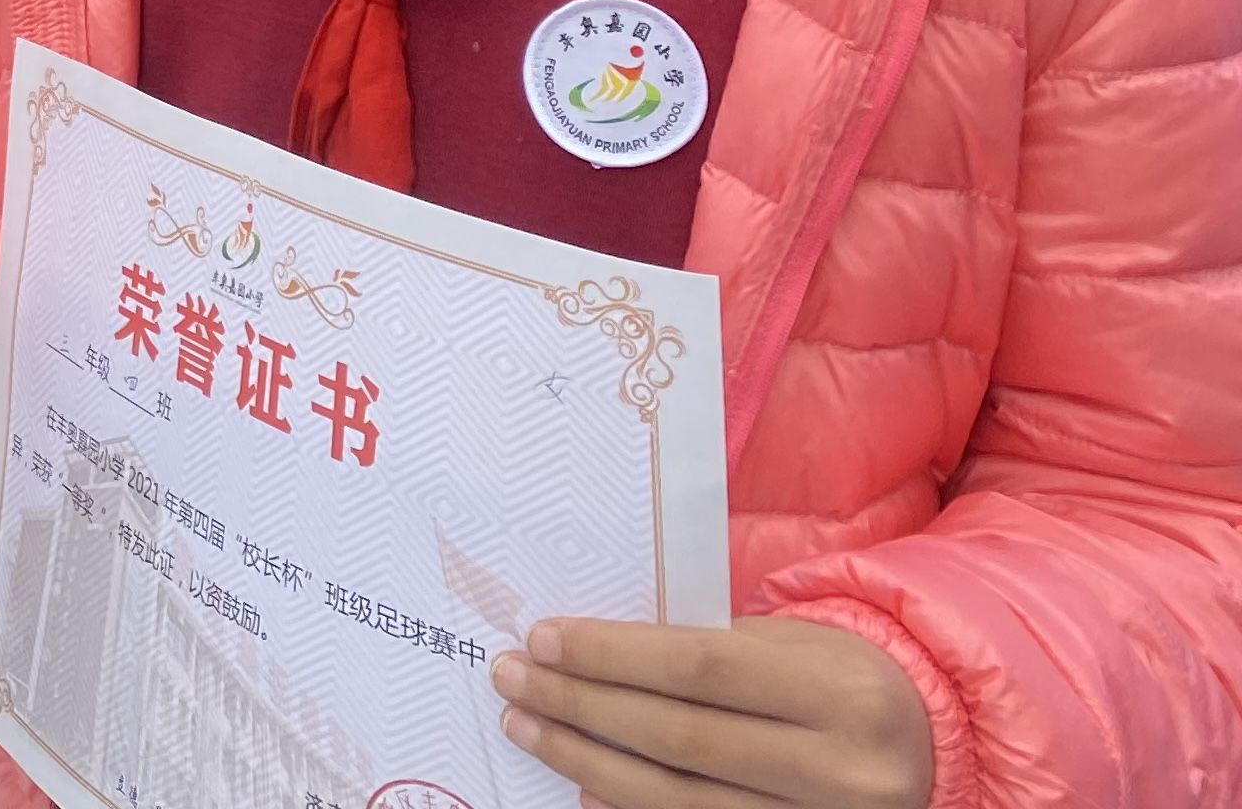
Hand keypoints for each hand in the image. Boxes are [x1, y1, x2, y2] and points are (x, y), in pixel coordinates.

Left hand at [492, 614, 933, 808]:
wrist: (917, 747)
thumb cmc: (831, 679)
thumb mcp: (788, 647)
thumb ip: (703, 652)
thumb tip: (583, 655)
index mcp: (841, 697)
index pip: (703, 668)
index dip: (614, 655)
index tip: (543, 639)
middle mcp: (843, 774)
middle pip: (682, 738)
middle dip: (582, 707)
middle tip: (513, 678)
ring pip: (678, 800)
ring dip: (586, 761)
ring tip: (528, 726)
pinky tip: (579, 783)